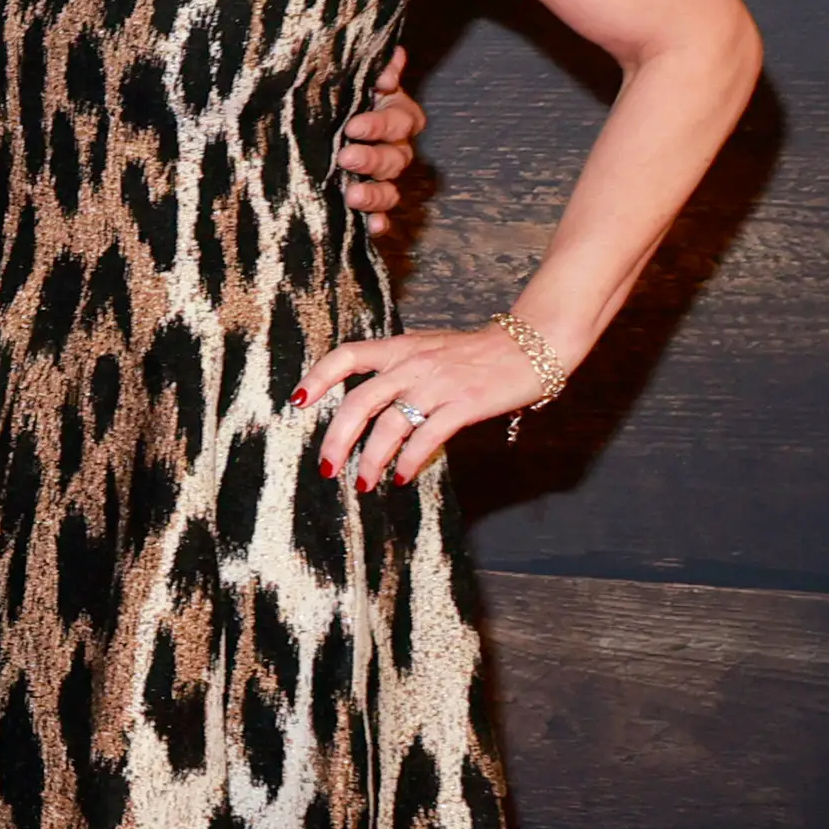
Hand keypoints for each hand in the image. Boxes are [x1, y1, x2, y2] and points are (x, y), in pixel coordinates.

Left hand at [295, 321, 548, 487]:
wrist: (531, 345)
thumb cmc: (477, 353)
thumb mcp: (430, 350)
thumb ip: (399, 370)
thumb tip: (370, 406)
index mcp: (400, 348)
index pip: (347, 356)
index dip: (318, 378)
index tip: (296, 402)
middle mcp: (412, 364)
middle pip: (359, 402)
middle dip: (337, 439)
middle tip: (327, 467)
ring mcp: (437, 384)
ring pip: (389, 425)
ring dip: (371, 459)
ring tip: (364, 483)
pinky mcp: (463, 404)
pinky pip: (426, 437)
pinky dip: (409, 460)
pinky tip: (401, 477)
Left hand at [336, 48, 425, 227]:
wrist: (296, 121)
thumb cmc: (323, 95)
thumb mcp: (338, 78)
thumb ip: (366, 69)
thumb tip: (393, 56)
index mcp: (391, 114)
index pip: (403, 119)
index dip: (383, 124)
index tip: (354, 126)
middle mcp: (391, 146)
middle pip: (397, 156)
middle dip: (373, 159)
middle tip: (346, 158)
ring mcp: (380, 177)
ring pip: (391, 188)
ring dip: (376, 194)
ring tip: (352, 196)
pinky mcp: (367, 201)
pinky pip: (381, 215)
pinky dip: (379, 222)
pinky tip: (374, 228)